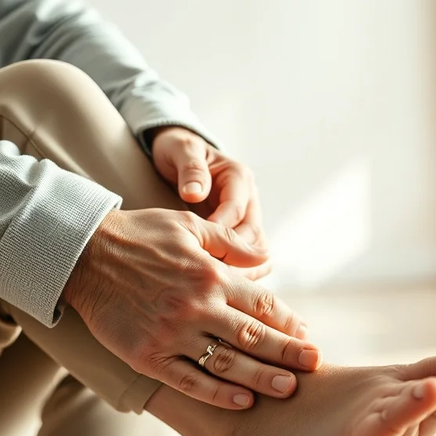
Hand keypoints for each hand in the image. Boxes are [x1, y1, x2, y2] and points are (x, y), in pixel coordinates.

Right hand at [62, 208, 319, 409]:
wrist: (81, 253)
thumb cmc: (141, 236)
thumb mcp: (190, 226)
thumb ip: (230, 243)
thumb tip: (266, 257)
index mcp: (211, 275)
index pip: (262, 305)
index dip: (289, 322)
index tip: (307, 336)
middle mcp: (197, 307)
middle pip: (254, 336)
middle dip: (288, 353)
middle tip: (314, 366)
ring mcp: (172, 334)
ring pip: (227, 363)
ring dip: (262, 379)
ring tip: (288, 389)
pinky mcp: (147, 355)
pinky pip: (189, 381)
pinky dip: (218, 394)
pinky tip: (242, 401)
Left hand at [149, 126, 270, 279]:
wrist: (180, 155)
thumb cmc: (179, 150)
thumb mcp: (181, 150)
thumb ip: (190, 169)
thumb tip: (195, 193)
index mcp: (238, 177)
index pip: (237, 209)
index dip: (221, 230)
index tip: (200, 246)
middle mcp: (248, 199)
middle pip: (254, 236)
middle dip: (236, 258)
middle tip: (210, 275)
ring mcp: (246, 218)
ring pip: (257, 252)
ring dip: (241, 269)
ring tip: (217, 285)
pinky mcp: (239, 233)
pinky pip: (247, 258)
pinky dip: (238, 272)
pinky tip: (219, 285)